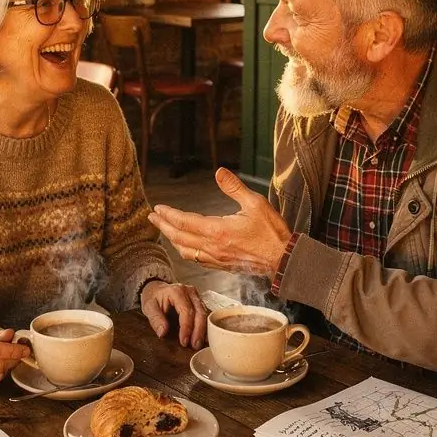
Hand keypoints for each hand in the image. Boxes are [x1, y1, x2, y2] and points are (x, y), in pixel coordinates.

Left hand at [140, 281, 206, 349]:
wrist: (157, 289)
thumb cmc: (153, 297)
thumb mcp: (149, 307)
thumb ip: (155, 319)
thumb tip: (163, 332)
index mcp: (177, 291)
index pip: (186, 311)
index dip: (187, 327)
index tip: (184, 341)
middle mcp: (189, 292)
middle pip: (199, 312)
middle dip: (198, 331)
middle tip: (195, 345)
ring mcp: (196, 296)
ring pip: (205, 314)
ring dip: (203, 330)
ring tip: (198, 344)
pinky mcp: (199, 301)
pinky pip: (205, 314)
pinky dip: (204, 327)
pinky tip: (202, 338)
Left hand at [149, 168, 290, 278]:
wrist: (283, 260)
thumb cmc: (271, 232)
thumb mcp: (255, 203)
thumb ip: (234, 187)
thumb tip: (219, 172)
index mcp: (218, 230)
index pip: (184, 222)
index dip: (169, 215)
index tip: (158, 208)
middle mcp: (213, 247)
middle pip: (179, 237)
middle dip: (163, 226)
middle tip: (153, 218)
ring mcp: (216, 258)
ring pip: (185, 251)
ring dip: (172, 240)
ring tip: (165, 230)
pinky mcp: (222, 265)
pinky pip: (196, 259)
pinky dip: (185, 251)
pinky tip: (185, 246)